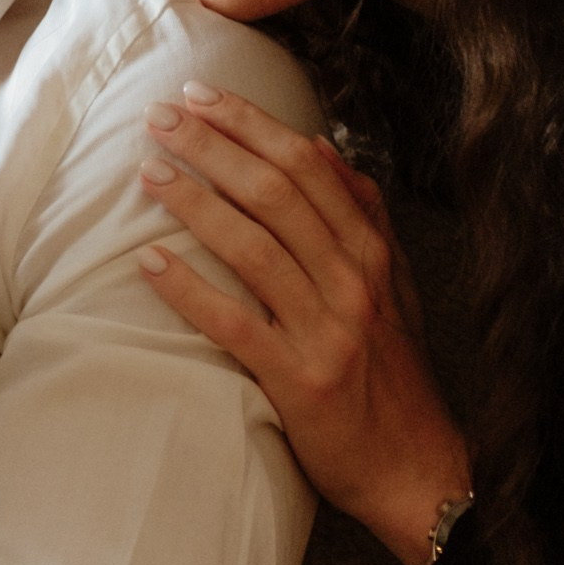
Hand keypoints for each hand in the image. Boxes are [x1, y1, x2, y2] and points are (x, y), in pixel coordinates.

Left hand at [137, 80, 469, 564]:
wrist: (414, 469)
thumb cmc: (392, 374)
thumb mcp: (394, 286)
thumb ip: (364, 216)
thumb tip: (324, 147)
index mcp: (370, 253)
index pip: (307, 167)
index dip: (251, 124)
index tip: (202, 95)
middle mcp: (352, 282)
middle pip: (276, 194)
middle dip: (214, 147)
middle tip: (160, 118)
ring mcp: (326, 330)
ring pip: (254, 248)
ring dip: (197, 204)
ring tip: (149, 174)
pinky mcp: (298, 379)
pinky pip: (235, 324)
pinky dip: (191, 290)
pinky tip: (151, 262)